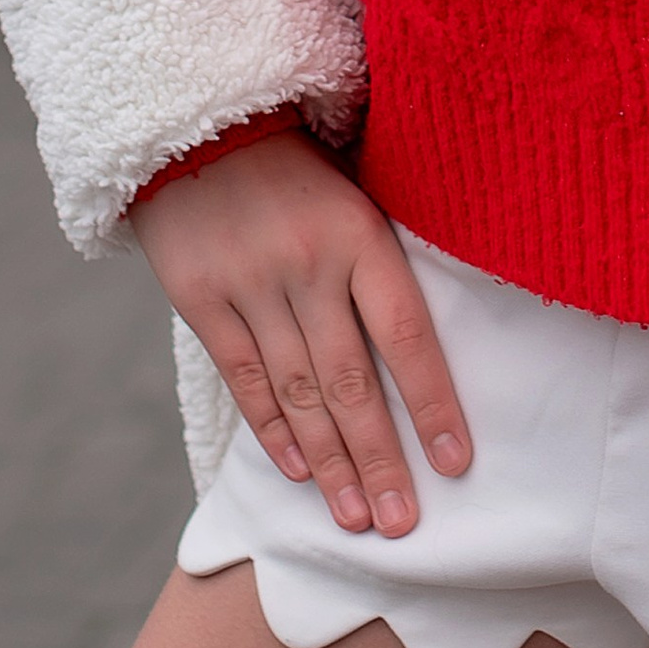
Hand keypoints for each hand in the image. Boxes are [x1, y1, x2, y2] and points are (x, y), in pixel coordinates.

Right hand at [130, 131, 469, 537]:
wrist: (191, 120)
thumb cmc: (294, 160)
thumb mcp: (353, 186)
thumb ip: (382, 255)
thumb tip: (436, 330)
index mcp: (359, 233)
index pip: (407, 335)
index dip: (432, 403)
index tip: (457, 463)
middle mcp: (308, 265)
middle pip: (353, 381)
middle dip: (381, 460)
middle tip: (403, 527)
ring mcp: (251, 284)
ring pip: (300, 392)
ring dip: (331, 464)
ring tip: (356, 519)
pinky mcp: (200, 298)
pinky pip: (244, 378)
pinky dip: (273, 430)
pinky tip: (298, 472)